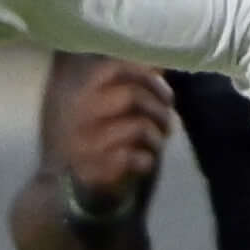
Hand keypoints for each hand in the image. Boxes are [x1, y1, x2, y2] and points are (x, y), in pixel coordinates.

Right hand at [58, 58, 174, 209]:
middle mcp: (82, 116)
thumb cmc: (107, 139)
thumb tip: (159, 62)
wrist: (84, 186)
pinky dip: (148, 159)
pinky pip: (137, 157)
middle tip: (167, 121)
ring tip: (157, 143)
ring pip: (138, 126)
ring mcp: (89, 144)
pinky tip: (145, 161)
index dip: (147, 76)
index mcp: (85, 94)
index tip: (165, 93)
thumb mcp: (115, 109)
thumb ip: (134, 85)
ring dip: (157, 136)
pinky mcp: (99, 170)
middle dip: (159, 108)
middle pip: (131, 95)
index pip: (115, 69)